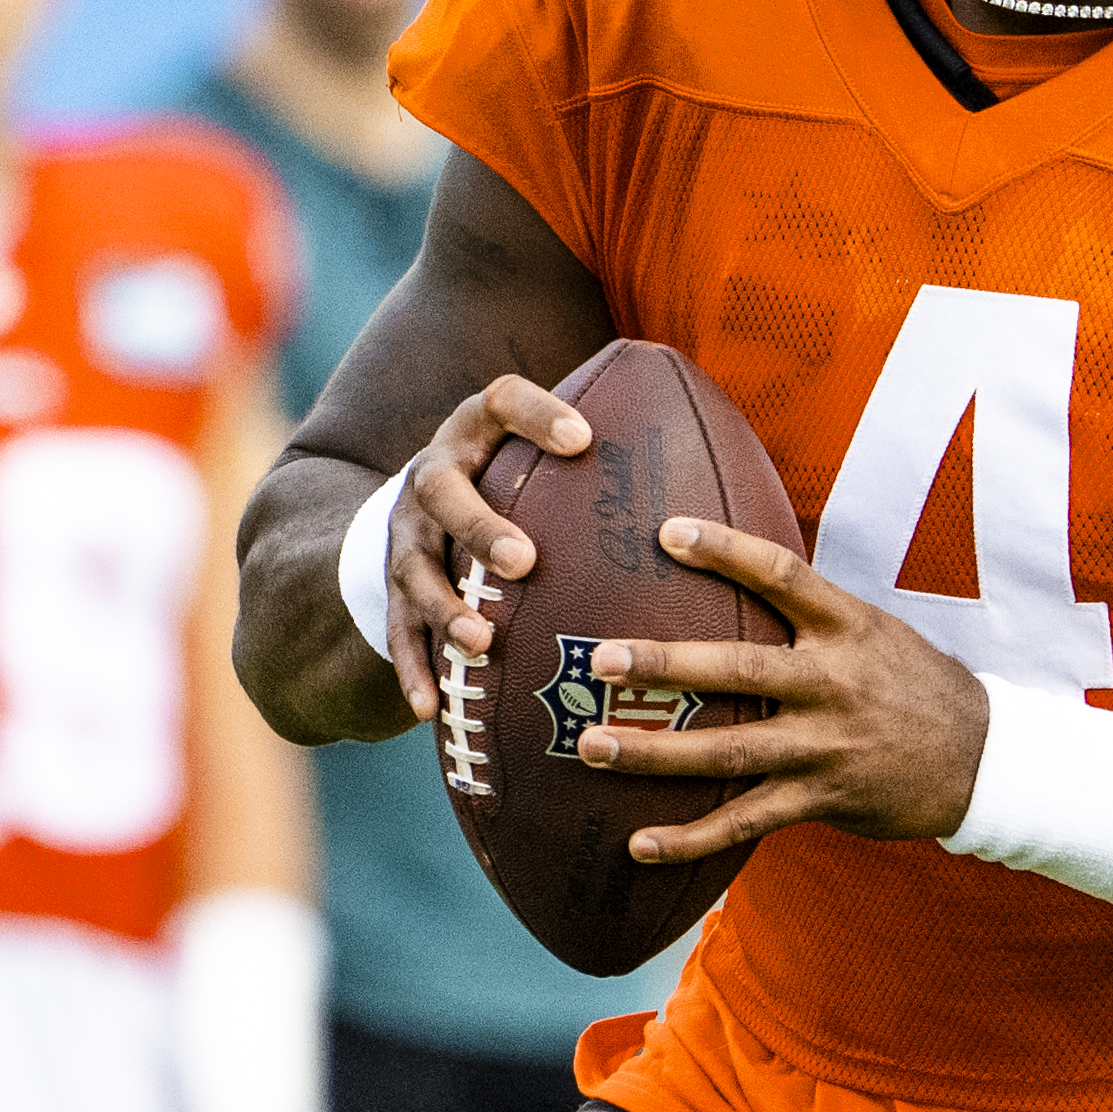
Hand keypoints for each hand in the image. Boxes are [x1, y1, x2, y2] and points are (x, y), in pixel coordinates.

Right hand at [379, 376, 599, 725]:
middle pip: (444, 491)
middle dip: (481, 527)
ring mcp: (408, 533)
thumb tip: (720, 467)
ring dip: (445, 606)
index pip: (501, 402)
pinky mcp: (392, 587)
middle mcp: (433, 476)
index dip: (537, 415)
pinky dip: (413, 670)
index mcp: (476, 433)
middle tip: (524, 562)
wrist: (422, 504)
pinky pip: (397, 631)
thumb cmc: (514, 478)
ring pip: (414, 567)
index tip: (583, 437)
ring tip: (481, 643)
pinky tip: (435, 709)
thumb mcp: (544, 452)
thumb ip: (605, 454)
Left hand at [567, 518, 992, 862]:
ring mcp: (824, 746)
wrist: (982, 760)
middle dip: (667, 666)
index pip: (782, 576)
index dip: (726, 550)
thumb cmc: (915, 685)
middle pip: (738, 671)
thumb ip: (811, 611)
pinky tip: (641, 844)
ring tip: (594, 746)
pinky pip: (745, 822)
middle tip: (603, 660)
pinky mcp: (820, 798)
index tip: (669, 532)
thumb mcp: (875, 630)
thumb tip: (737, 570)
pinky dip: (691, 839)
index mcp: (846, 628)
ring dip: (656, 752)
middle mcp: (832, 684)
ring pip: (728, 752)